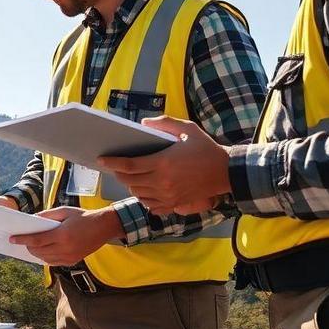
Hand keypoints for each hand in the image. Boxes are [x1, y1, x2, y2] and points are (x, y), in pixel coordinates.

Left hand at [9, 206, 123, 265]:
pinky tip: (42, 251)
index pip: (37, 240)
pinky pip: (54, 262)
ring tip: (30, 246)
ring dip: (35, 253)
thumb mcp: (64, 211)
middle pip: (39, 251)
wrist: (104, 227)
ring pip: (45, 259)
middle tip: (20, 242)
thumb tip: (33, 220)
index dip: (22, 240)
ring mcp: (70, 257)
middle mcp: (65, 248)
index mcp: (62, 234)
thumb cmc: (83, 216)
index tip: (12, 239)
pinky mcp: (73, 261)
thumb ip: (47, 216)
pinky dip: (46, 257)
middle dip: (27, 247)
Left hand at [97, 115, 230, 215]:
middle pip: (130, 181)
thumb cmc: (205, 148)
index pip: (129, 165)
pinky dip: (143, 198)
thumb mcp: (186, 128)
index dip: (112, 162)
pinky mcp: (175, 204)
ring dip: (130, 185)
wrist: (226, 172)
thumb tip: (143, 124)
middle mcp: (163, 182)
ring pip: (138, 193)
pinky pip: (150, 205)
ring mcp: (168, 196)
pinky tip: (144, 189)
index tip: (101, 159)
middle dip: (119, 173)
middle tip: (115, 166)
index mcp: (163, 162)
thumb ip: (163, 123)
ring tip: (130, 176)